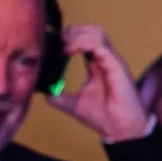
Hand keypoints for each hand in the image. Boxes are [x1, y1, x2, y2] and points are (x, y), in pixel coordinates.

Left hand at [48, 24, 151, 141]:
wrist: (120, 130)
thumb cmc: (103, 117)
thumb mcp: (73, 104)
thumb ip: (58, 95)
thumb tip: (42, 90)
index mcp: (98, 65)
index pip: (85, 39)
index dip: (68, 37)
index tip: (52, 47)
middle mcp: (107, 59)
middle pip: (91, 30)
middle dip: (71, 32)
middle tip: (56, 44)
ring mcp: (112, 60)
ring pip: (96, 32)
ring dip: (76, 35)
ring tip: (62, 48)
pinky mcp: (116, 65)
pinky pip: (98, 44)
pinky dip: (81, 43)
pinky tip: (68, 52)